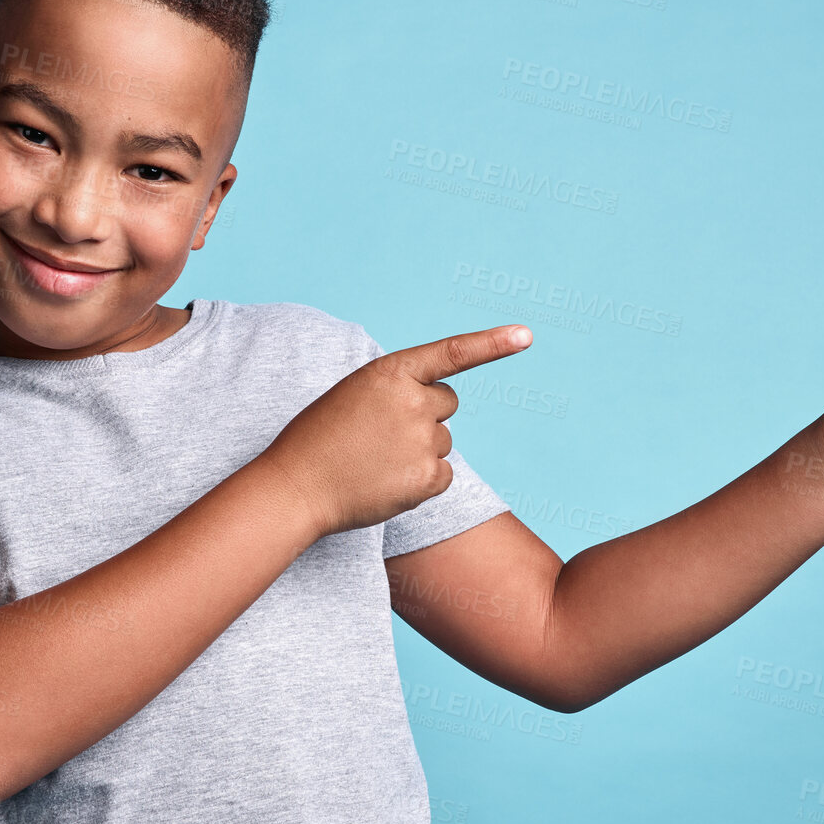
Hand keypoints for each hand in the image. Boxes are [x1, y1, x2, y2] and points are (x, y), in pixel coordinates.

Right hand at [260, 323, 533, 536]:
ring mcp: (422, 440)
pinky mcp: (427, 478)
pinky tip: (387, 483)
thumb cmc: (318, 439)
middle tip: (382, 435)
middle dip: (425, 417)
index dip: (493, 344)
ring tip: (375, 461)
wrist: (296, 487)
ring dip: (418, 451)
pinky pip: (442, 474)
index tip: (527, 335)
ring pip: (442, 442)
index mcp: (391, 372)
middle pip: (447, 405)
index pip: (453, 354)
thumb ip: (396, 392)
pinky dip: (421, 481)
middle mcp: (413, 401)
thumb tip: (436, 413)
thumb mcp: (354, 396)